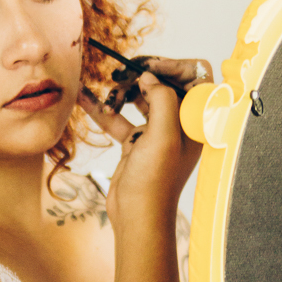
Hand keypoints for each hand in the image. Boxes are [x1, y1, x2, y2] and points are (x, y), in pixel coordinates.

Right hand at [78, 57, 211, 224]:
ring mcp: (157, 132)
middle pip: (165, 83)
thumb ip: (162, 98)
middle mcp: (180, 123)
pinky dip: (104, 108)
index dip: (174, 66)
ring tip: (109, 94)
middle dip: (143, 75)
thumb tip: (150, 76)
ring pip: (141, 97)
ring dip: (123, 91)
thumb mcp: (163, 134)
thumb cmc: (155, 180)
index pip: (196, 76)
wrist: (136, 215)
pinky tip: (85, 97)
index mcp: (196, 120)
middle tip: (122, 74)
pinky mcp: (136, 142)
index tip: (148, 67)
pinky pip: (121, 117)